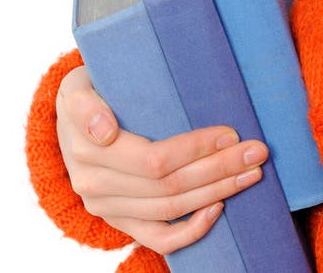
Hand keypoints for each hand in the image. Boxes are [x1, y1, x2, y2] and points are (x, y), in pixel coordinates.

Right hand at [56, 65, 268, 254]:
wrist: (65, 126)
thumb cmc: (85, 92)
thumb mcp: (77, 85)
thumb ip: (86, 103)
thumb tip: (104, 129)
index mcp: (86, 147)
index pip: (153, 158)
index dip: (195, 149)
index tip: (231, 132)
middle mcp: (94, 183)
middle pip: (169, 184)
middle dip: (220, 168)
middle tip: (257, 150)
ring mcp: (107, 208)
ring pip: (171, 209)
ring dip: (218, 191)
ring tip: (252, 172)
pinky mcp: (119, 222)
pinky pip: (159, 237)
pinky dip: (192, 229)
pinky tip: (220, 207)